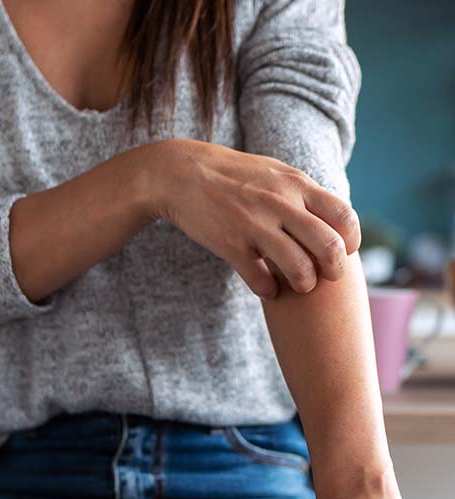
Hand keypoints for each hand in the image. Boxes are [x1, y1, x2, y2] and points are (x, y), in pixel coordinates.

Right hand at [149, 138, 360, 297]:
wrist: (182, 174)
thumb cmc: (233, 176)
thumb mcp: (275, 173)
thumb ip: (305, 194)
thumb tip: (334, 219)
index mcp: (296, 184)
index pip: (344, 216)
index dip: (352, 240)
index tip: (342, 251)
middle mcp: (280, 204)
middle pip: (329, 247)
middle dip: (334, 270)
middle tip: (326, 276)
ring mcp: (255, 226)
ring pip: (299, 269)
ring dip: (304, 284)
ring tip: (298, 284)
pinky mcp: (231, 246)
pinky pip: (261, 281)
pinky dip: (269, 291)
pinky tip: (266, 286)